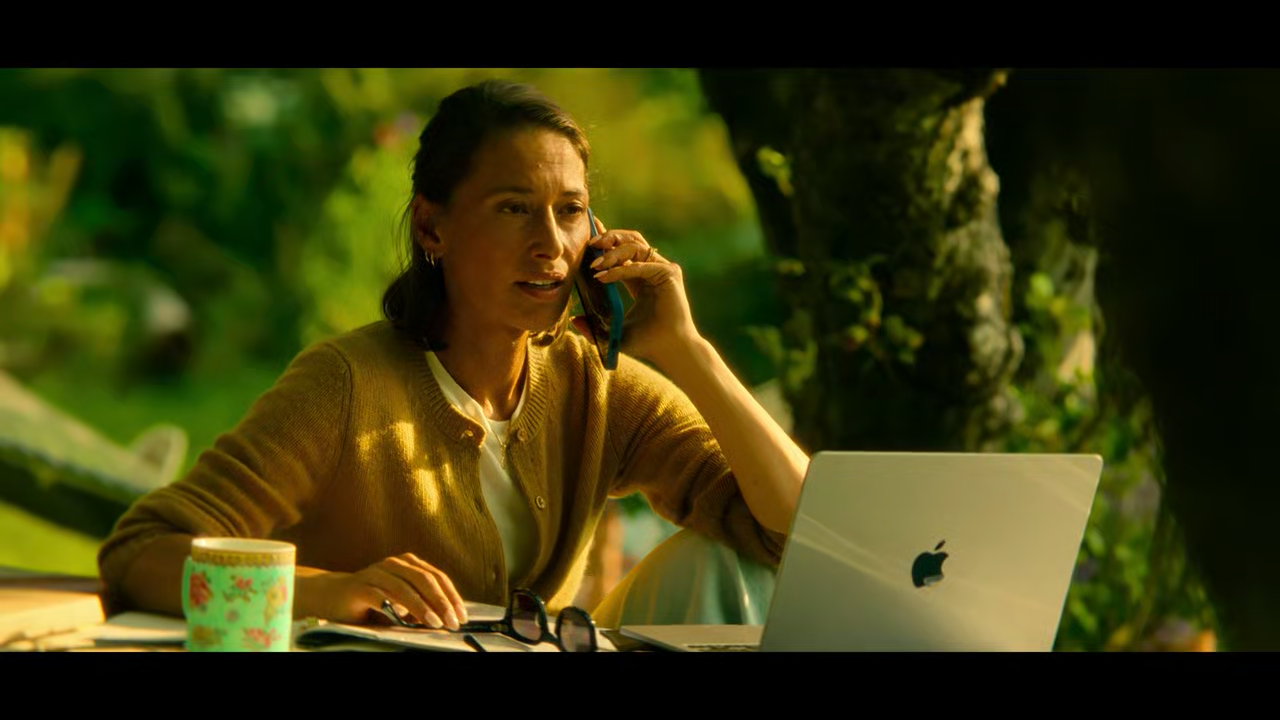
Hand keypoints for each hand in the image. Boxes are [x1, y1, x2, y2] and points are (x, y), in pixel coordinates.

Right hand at [300, 553, 468, 629]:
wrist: (331, 596)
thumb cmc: (371, 601)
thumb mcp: (400, 601)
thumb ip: (420, 604)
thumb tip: (446, 618)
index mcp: (408, 564)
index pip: (437, 577)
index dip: (451, 596)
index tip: (462, 615)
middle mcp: (394, 564)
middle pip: (425, 580)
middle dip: (442, 602)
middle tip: (452, 621)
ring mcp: (376, 573)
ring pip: (406, 587)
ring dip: (423, 607)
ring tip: (435, 622)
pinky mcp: (360, 587)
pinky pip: (381, 596)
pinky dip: (395, 606)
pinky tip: (404, 618)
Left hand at [572, 213, 699, 368]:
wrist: (669, 351)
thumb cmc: (646, 343)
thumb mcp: (614, 332)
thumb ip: (594, 326)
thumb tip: (574, 319)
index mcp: (641, 278)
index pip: (622, 252)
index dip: (606, 242)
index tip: (588, 239)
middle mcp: (653, 269)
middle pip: (630, 241)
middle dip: (609, 238)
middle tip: (589, 243)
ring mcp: (663, 270)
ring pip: (635, 247)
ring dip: (612, 252)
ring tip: (594, 264)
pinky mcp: (669, 274)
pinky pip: (640, 265)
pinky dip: (620, 269)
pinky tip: (603, 277)